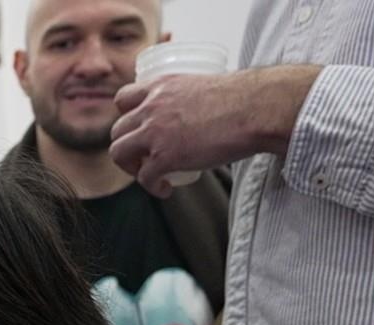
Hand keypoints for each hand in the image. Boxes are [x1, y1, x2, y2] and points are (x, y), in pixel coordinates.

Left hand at [110, 65, 321, 197]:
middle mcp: (152, 106)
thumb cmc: (244, 98)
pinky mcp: (165, 156)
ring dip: (130, 167)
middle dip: (125, 146)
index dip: (126, 117)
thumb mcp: (204, 87)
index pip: (123, 98)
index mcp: (162, 86)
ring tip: (148, 174)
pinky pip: (143, 178)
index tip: (137, 129)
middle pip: (116, 130)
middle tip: (143, 157)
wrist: (257, 108)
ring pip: (118, 152)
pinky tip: (165, 189)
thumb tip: (200, 115)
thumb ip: (190, 100)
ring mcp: (155, 131)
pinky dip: (152, 187)